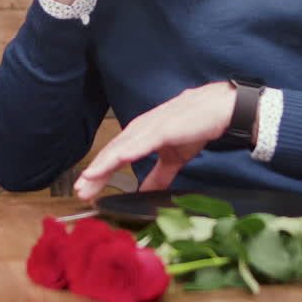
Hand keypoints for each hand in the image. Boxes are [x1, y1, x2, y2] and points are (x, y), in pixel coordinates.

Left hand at [74, 82, 234, 201]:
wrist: (221, 108)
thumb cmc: (197, 126)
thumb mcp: (174, 158)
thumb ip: (159, 175)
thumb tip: (146, 192)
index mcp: (142, 134)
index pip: (115, 156)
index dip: (100, 172)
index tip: (87, 190)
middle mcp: (141, 128)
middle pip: (112, 152)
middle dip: (94, 172)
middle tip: (80, 190)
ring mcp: (151, 126)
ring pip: (121, 148)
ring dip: (103, 164)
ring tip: (88, 180)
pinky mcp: (163, 127)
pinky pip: (141, 142)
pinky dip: (126, 152)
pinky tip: (114, 161)